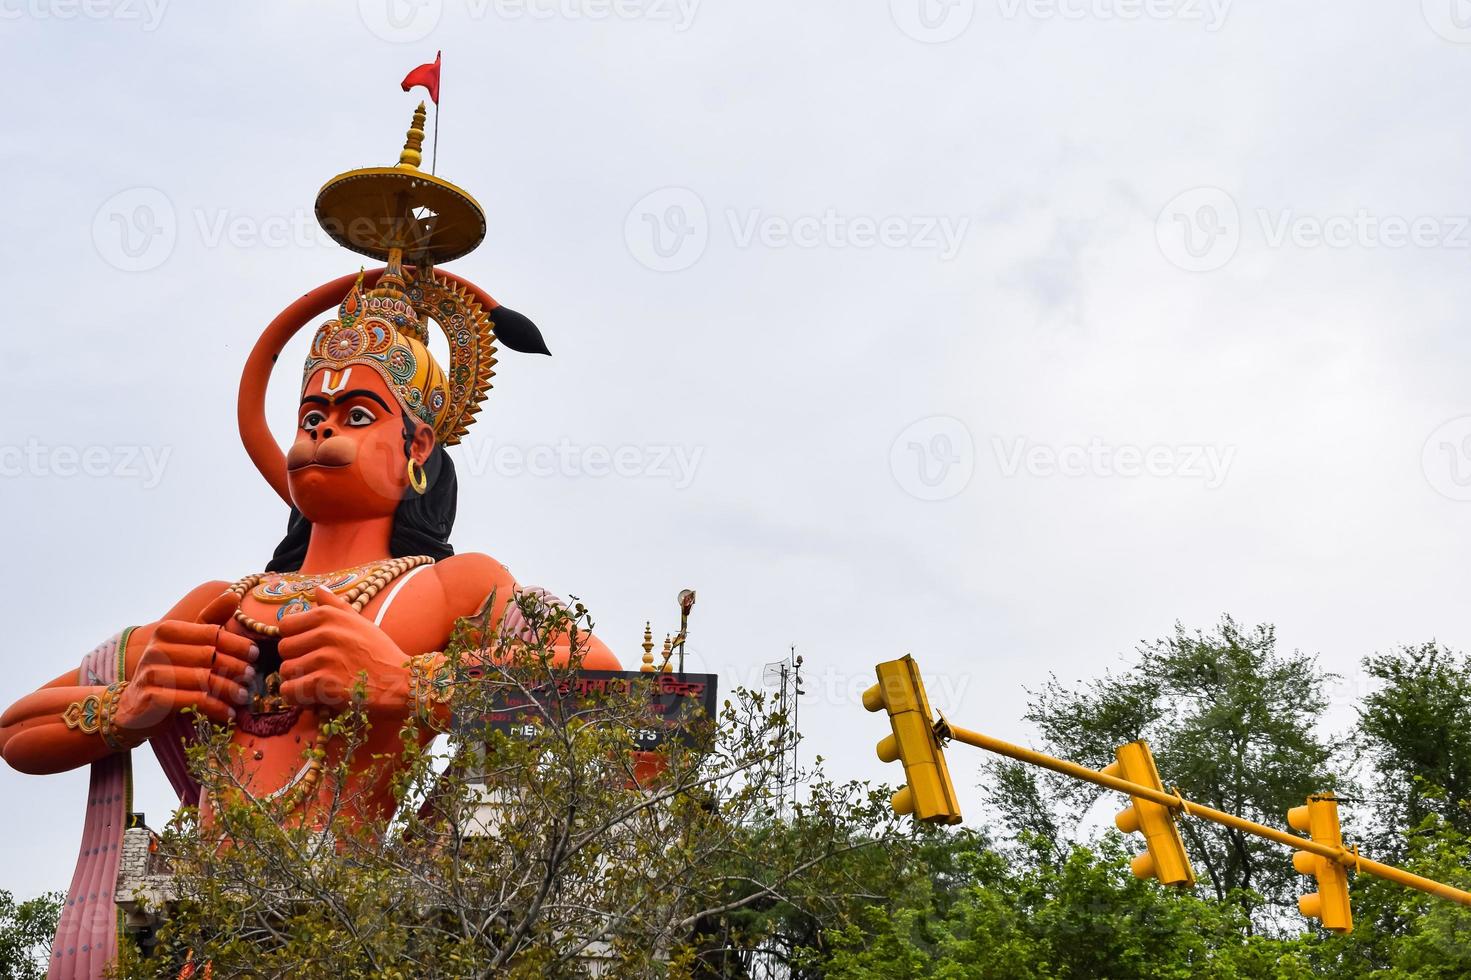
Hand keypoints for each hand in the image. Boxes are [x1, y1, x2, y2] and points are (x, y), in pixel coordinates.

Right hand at [114, 592, 257, 736]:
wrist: (132, 708)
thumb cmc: (168, 672)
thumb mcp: (187, 643)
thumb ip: (210, 620)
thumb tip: (233, 595)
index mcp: (167, 631)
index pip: (212, 633)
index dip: (237, 644)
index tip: (255, 655)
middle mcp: (156, 649)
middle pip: (210, 656)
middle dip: (236, 668)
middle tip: (251, 678)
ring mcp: (152, 673)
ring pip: (204, 679)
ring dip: (230, 689)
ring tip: (244, 696)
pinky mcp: (152, 697)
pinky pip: (194, 700)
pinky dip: (216, 708)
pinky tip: (229, 713)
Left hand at [276, 586, 410, 713]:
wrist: (402, 682)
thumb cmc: (381, 653)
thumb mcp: (361, 623)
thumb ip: (336, 606)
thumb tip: (318, 590)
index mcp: (330, 616)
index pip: (286, 625)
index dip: (294, 639)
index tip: (308, 649)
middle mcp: (326, 633)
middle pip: (284, 649)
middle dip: (296, 661)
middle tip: (315, 669)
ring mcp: (325, 658)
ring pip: (286, 671)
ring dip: (298, 680)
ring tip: (317, 683)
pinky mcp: (325, 683)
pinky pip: (290, 690)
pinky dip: (298, 697)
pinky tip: (314, 696)